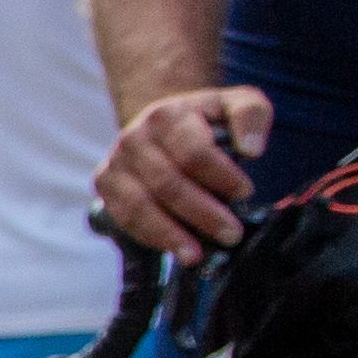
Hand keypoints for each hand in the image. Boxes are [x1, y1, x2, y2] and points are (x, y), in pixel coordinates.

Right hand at [95, 82, 274, 256]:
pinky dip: (150, 237)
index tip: (246, 192)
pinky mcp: (105, 185)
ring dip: (171, 234)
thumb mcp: (236, 102)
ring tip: (197, 254)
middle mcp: (133, 138)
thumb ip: (252, 115)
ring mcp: (115, 163)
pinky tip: (175, 249)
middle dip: (202, 213)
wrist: (161, 123)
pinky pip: (125, 217)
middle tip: (231, 233)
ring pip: (140, 206)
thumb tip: (252, 149)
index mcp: (166, 115)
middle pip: (167, 183)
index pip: (193, 152)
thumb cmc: (205, 119)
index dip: (221, 176)